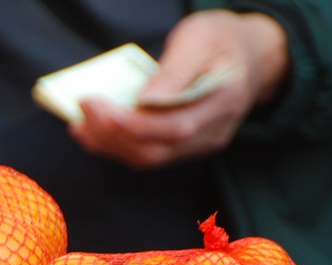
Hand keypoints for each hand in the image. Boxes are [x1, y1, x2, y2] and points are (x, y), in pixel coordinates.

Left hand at [67, 10, 288, 168]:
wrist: (251, 56)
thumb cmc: (222, 40)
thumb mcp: (199, 38)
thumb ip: (175, 71)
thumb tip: (144, 101)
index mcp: (223, 101)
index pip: (175, 126)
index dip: (132, 123)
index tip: (97, 105)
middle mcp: (213, 132)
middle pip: (156, 150)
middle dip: (112, 135)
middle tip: (82, 110)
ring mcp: (199, 145)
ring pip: (148, 159)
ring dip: (109, 145)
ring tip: (80, 124)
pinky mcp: (184, 147)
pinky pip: (147, 155)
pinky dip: (117, 146)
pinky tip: (94, 131)